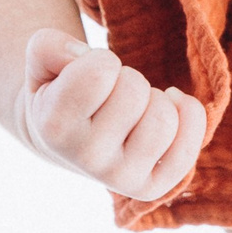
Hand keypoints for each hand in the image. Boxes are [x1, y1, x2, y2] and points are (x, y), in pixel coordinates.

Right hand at [21, 28, 209, 201]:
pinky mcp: (151, 186)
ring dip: (154, 99)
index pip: (101, 71)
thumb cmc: (59, 89)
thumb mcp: (42, 60)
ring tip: (133, 107)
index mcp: (55, 127)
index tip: (90, 73)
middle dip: (127, 78)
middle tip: (111, 92)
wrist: (65, 138)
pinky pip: (190, 145)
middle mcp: (88, 160)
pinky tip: (169, 107)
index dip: (100, 59)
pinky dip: (189, 115)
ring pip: (164, 119)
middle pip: (135, 91)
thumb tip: (81, 55)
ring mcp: (122, 179)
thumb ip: (49, 46)